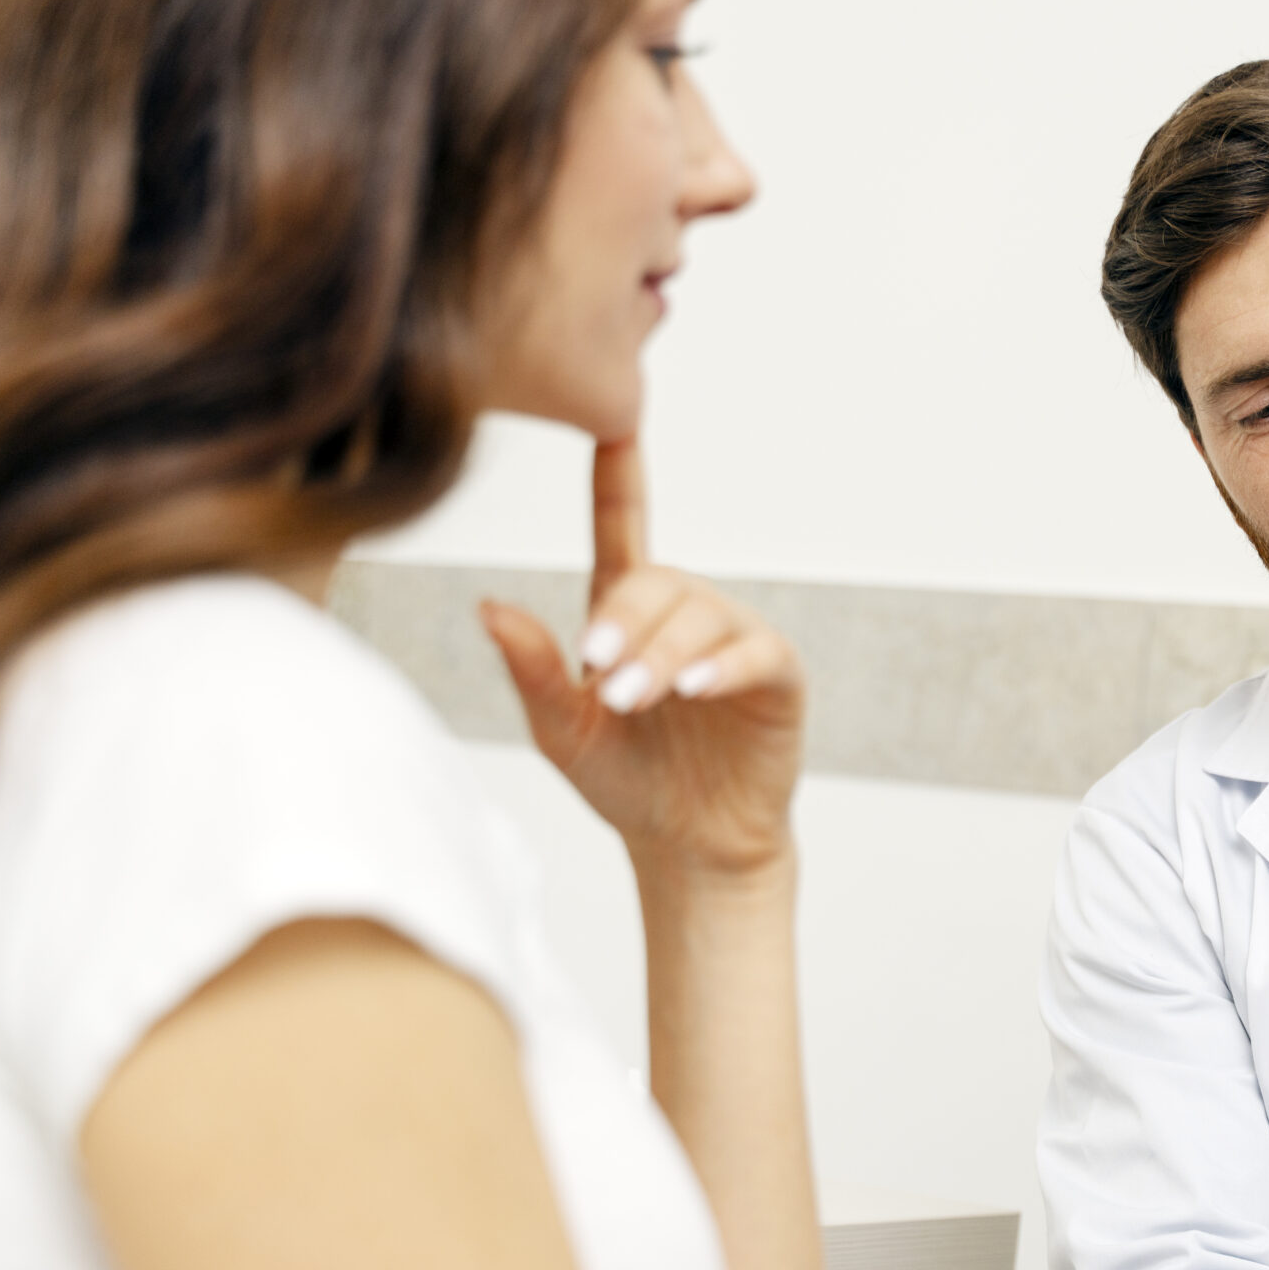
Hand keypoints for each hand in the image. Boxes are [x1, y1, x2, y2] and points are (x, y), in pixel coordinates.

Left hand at [479, 439, 804, 877]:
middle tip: (599, 673)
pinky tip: (694, 689)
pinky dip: (723, 667)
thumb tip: (490, 607)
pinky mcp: (777, 678)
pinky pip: (756, 653)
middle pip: (659, 582)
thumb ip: (533, 671)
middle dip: (626, 622)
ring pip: (703, 616)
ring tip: (636, 698)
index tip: (611, 421)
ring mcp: (735, 643)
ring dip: (665, 654)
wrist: (688, 848)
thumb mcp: (563, 731)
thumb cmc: (627, 784)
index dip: (618, 476)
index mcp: (629, 616)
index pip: (622, 528)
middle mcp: (685, 617)